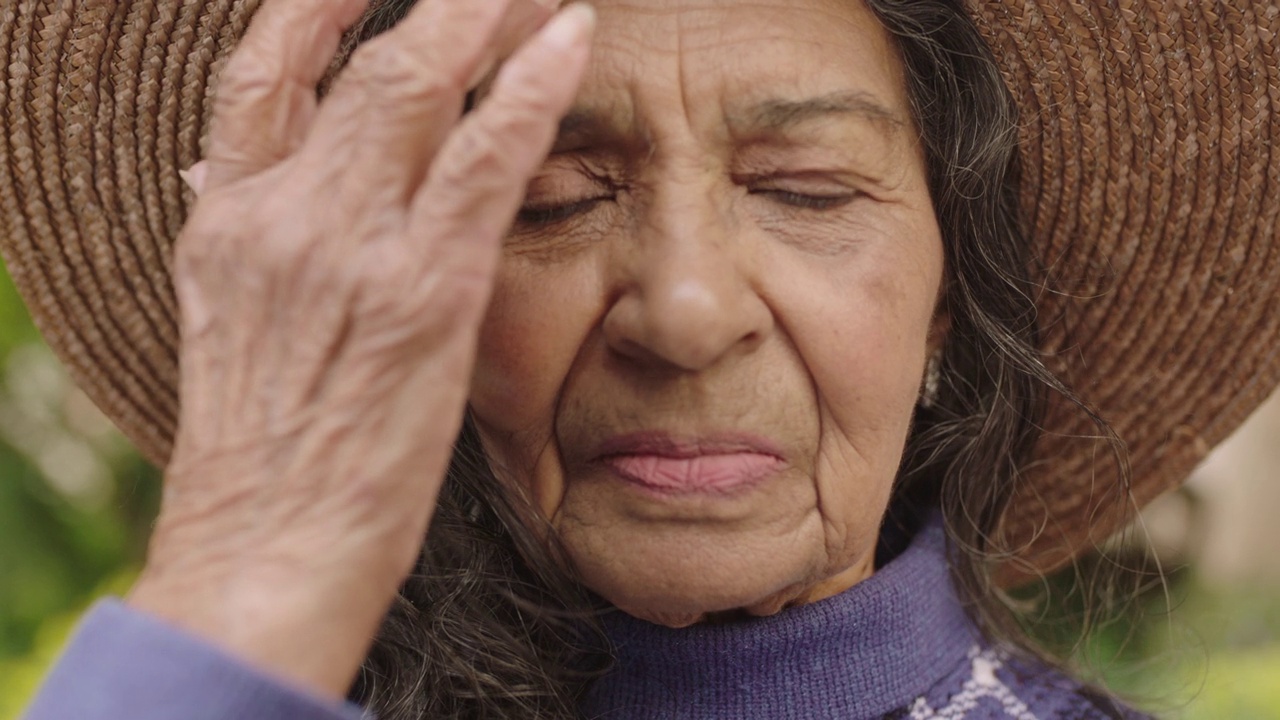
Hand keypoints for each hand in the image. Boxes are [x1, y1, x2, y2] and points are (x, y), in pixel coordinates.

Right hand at [127, 0, 593, 698]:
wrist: (265, 552)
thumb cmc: (263, 454)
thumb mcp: (229, 327)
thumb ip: (249, 238)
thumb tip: (229, 174)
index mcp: (227, 219)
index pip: (262, 71)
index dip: (317, 5)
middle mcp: (283, 213)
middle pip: (361, 62)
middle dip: (438, 3)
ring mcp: (353, 249)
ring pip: (421, 90)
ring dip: (486, 19)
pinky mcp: (424, 295)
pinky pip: (484, 164)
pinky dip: (529, 93)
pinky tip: (569, 44)